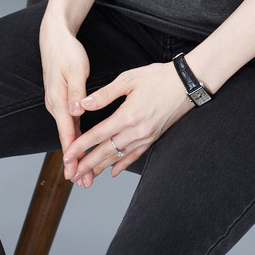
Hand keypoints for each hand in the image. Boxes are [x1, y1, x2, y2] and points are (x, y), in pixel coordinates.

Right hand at [38, 18, 90, 179]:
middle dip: (74, 161)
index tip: (75, 173)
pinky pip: (69, 124)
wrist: (54, 39)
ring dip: (75, 152)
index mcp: (58, 101)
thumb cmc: (67, 52)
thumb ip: (77, 92)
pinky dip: (74, 138)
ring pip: (68, 133)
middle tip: (83, 182)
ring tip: (83, 172)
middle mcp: (55, 106)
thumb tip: (75, 112)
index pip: (66, 133)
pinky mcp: (61, 101)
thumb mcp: (75, 69)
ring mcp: (57, 104)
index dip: (72, 155)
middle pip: (66, 139)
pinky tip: (80, 147)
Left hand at [62, 62, 193, 188]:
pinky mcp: (153, 138)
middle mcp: (137, 131)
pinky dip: (122, 164)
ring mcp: (146, 137)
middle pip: (106, 152)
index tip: (68, 155)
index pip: (98, 135)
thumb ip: (104, 94)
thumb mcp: (128, 79)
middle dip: (87, 164)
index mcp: (128, 116)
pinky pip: (135, 156)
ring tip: (86, 177)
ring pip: (118, 157)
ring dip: (101, 167)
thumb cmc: (158, 77)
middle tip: (72, 174)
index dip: (81, 146)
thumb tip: (83, 104)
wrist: (186, 84)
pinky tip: (112, 171)